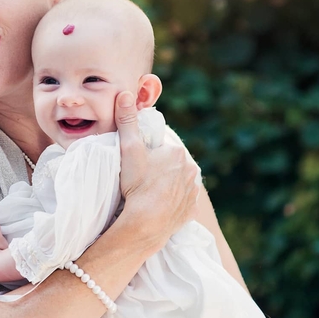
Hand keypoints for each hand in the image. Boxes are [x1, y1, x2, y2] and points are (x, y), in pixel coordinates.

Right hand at [114, 91, 199, 248]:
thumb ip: (127, 122)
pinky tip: (160, 204)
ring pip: (178, 181)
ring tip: (149, 192)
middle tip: (140, 178)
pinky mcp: (191, 210)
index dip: (148, 153)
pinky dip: (173, 201)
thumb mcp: (129, 150)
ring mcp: (192, 190)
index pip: (161, 146)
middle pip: (171, 163)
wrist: (146, 223)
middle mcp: (190, 169)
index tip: (137, 162)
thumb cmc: (137, 185)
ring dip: (167, 183)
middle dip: (159, 167)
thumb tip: (125, 94)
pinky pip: (182, 201)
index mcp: (176, 152)